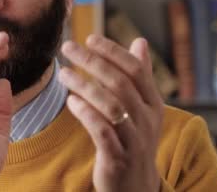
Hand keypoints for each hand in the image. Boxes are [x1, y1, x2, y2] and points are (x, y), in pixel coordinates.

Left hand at [59, 35, 163, 191]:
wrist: (135, 187)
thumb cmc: (132, 139)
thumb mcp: (142, 108)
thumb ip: (140, 76)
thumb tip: (140, 41)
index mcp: (153, 103)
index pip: (135, 69)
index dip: (112, 52)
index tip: (90, 38)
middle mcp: (146, 119)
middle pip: (120, 83)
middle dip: (92, 62)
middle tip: (68, 47)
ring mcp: (134, 139)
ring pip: (110, 105)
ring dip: (84, 85)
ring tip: (63, 73)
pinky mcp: (118, 157)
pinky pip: (102, 131)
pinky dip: (86, 114)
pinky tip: (71, 101)